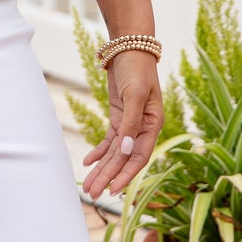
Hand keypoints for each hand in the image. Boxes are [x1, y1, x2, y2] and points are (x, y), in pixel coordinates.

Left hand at [81, 51, 162, 201]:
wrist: (129, 47)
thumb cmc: (136, 69)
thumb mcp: (135, 94)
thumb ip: (131, 123)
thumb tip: (127, 150)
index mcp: (153, 124)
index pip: (140, 156)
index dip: (126, 174)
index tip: (113, 189)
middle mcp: (142, 128)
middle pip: (124, 158)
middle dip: (108, 176)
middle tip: (93, 194)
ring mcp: (129, 123)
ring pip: (115, 152)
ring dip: (102, 168)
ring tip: (88, 186)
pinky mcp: (118, 117)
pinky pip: (109, 140)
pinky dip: (99, 152)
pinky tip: (88, 162)